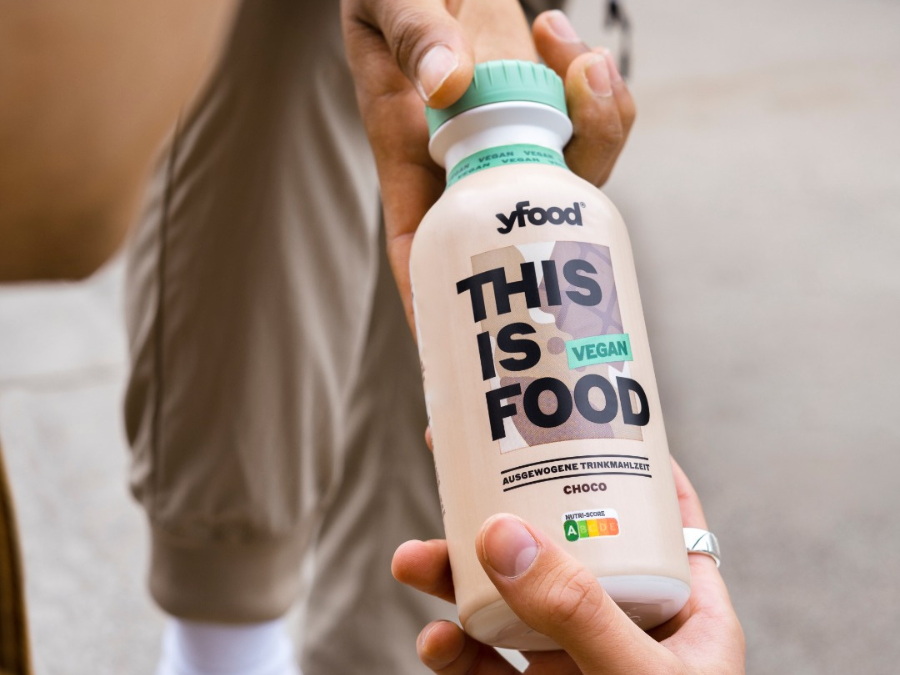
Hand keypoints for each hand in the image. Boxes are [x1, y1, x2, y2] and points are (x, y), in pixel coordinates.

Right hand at [341, 3, 635, 329]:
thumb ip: (411, 33)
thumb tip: (450, 82)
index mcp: (411, 158)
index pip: (426, 250)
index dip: (446, 302)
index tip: (467, 347)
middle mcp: (467, 164)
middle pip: (519, 223)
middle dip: (563, 202)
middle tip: (584, 90)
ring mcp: (511, 139)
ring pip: (567, 176)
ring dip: (594, 120)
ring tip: (568, 43)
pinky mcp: (545, 107)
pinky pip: (588, 122)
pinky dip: (597, 87)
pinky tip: (567, 38)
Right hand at [392, 459, 744, 673]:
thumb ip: (577, 614)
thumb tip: (502, 532)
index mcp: (684, 609)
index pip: (658, 512)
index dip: (621, 459)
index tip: (568, 412)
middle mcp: (626, 627)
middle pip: (562, 545)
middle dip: (503, 508)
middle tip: (452, 467)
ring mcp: (578, 667)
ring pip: (514, 602)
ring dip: (460, 578)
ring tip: (414, 562)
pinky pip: (491, 667)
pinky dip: (456, 652)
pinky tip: (435, 645)